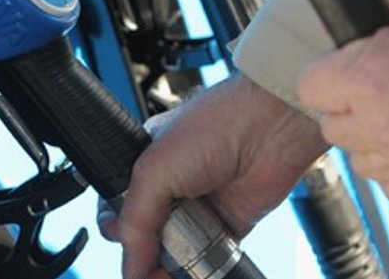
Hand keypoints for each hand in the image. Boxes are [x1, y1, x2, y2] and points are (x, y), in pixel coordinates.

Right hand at [99, 76, 326, 278]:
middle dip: (142, 256)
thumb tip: (132, 264)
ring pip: (174, 250)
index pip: (118, 209)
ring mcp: (199, 206)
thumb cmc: (216, 124)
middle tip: (148, 269)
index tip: (126, 251)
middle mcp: (170, 187)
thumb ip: (136, 220)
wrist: (270, 126)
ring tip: (166, 276)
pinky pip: (208, 256)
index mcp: (144, 164)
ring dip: (168, 268)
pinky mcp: (227, 223)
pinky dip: (199, 270)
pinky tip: (191, 274)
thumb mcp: (154, 170)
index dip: (118, 233)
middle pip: (145, 235)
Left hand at [298, 0, 388, 201]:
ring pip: (359, 156)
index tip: (348, 67)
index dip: (328, 73)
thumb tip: (337, 0)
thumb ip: (369, 8)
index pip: (308, 87)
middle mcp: (383, 125)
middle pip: (331, 124)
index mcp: (369, 78)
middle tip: (385, 83)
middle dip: (349, 104)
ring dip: (372, 137)